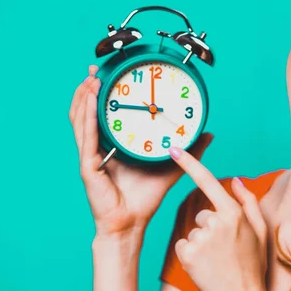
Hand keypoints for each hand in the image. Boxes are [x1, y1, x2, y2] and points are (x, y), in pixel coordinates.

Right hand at [69, 64, 213, 236]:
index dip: (103, 94)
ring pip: (81, 121)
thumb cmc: (146, 198)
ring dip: (84, 98)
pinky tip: (91, 101)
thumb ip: (189, 150)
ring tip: (91, 78)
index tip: (109, 74)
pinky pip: (87, 137)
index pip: (103, 115)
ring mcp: (90, 156)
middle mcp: (98, 148)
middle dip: (88, 89)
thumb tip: (209, 133)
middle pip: (86, 112)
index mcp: (113, 146)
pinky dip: (88, 117)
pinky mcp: (88, 166)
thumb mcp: (172, 166)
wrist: (132, 222)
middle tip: (95, 69)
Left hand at [167, 147, 267, 290]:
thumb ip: (248, 201)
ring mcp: (201, 238)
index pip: (207, 181)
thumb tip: (235, 180)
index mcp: (233, 213)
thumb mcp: (260, 230)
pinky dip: (190, 254)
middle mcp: (216, 222)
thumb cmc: (253, 263)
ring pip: (193, 232)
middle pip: (202, 215)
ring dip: (201, 243)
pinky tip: (205, 265)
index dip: (189, 163)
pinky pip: (183, 245)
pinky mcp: (187, 254)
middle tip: (224, 249)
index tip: (174, 149)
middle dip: (209, 228)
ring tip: (217, 260)